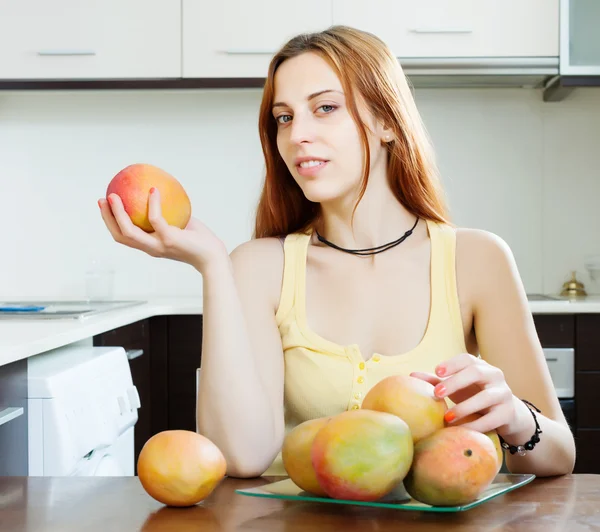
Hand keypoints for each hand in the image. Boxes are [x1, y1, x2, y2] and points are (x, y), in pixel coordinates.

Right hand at [98, 189, 227, 272]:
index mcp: (150, 246)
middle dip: (107, 218)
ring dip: (119, 214)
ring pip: (130, 231)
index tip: (105, 205)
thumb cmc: (199, 240)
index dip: (111, 223)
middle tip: (103, 199)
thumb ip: (169, 212)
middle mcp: (150, 248)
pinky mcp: (169, 239)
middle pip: (120, 236)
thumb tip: (158, 190)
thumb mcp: (180, 223)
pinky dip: (153, 204)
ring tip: (115, 196)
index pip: (124, 237)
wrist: (213, 256)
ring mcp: (158, 245)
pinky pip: (155, 219)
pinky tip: (153, 191)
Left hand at [411, 353, 524, 435]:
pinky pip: (493, 419)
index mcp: (480, 366)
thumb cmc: (475, 396)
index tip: (437, 371)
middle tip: (437, 393)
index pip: (467, 359)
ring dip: (465, 407)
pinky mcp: (508, 413)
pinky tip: (461, 430)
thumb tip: (412, 375)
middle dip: (456, 382)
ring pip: (487, 396)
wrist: (507, 415)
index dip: (452, 364)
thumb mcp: (458, 388)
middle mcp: (494, 376)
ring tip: (447, 417)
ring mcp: (504, 393)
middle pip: (476, 372)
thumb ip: (437, 382)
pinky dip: (476, 425)